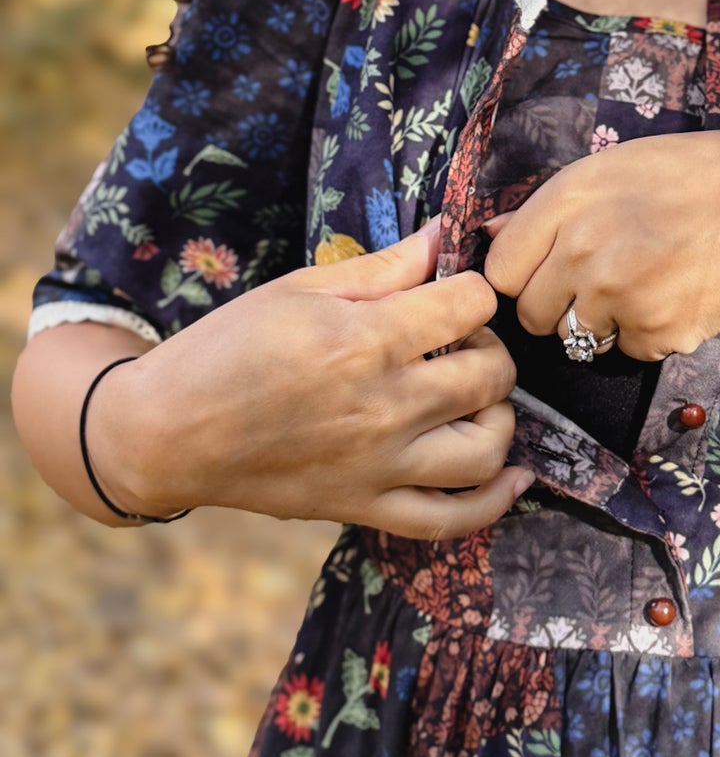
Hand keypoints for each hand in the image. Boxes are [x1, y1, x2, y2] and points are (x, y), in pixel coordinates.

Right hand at [89, 219, 533, 541]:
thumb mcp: (301, 288)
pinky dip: (494, 502)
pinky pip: (449, 519)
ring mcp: (379, 466)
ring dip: (499, 415)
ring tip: (474, 395)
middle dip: (490, 345)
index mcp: (367, 341)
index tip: (454, 292)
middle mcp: (384, 407)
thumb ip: (381, 268)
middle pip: (490, 374)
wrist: (168, 432)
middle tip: (460, 340)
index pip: (470, 305)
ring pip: (486, 448)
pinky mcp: (364, 507)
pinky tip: (513, 477)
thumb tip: (442, 236)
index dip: (474, 289)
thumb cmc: (228, 348)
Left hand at [480, 129, 719, 361]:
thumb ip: (547, 207)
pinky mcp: (654, 332)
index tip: (547, 271)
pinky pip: (626, 351)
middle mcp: (582, 248)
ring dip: (603, 322)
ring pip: (576, 338)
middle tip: (602, 281)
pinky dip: (646, 335)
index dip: (523, 275)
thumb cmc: (691, 178)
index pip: (500, 269)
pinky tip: (674, 296)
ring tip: (645, 282)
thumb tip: (486, 236)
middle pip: (530, 314)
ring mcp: (617, 295)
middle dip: (557, 306)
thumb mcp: (612, 168)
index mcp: (567, 198)